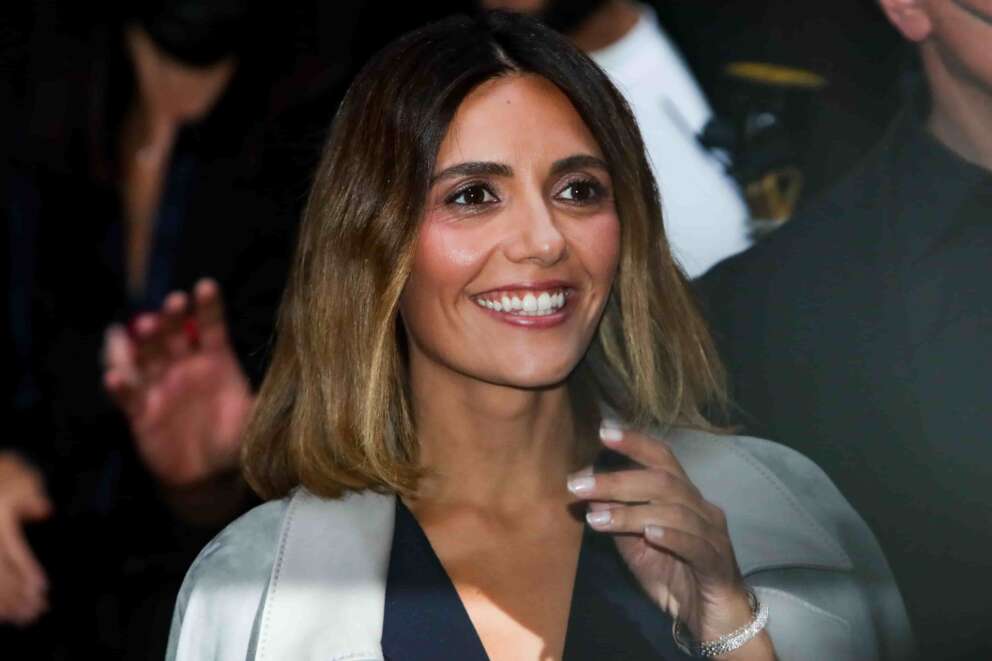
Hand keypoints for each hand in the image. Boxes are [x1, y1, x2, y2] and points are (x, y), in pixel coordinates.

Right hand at [0, 452, 51, 624]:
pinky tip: (7, 618)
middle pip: (0, 574)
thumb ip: (33, 499)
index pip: (11, 552)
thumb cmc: (12, 485)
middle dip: (18, 595)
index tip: (41, 587)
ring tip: (29, 617)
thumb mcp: (24, 484)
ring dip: (8, 603)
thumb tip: (47, 510)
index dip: (26, 570)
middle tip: (40, 609)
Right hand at [103, 279, 254, 487]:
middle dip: (173, 318)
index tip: (206, 286)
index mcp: (215, 361)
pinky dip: (121, 385)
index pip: (211, 327)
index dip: (208, 308)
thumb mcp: (257, 415)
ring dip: (143, 342)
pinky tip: (116, 376)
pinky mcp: (141, 412)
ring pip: (147, 357)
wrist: (210, 477)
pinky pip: (129, 396)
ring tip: (145, 327)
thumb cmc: (235, 439)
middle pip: (175, 335)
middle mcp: (185, 367)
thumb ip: (270, 394)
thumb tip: (298, 374)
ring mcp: (161, 386)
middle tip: (174, 302)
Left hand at [567, 424, 774, 658]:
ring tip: (596, 519)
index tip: (602, 430)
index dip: (635, 441)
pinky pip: (696, 544)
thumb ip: (617, 518)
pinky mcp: (718, 564)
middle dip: (616, 480)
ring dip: (631, 512)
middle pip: (662, 481)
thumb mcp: (636, 547)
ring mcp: (713, 534)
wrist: (712, 620)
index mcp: (683, 497)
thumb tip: (587, 492)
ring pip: (674, 511)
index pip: (662, 458)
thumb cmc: (674, 576)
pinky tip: (649, 533)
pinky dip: (672, 535)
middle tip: (577, 485)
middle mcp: (701, 508)